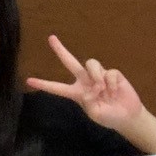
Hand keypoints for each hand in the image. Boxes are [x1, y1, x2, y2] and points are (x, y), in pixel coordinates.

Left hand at [26, 34, 145, 130]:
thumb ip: (89, 102)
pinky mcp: (112, 74)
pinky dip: (112, 83)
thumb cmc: (108, 117)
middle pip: (70, 62)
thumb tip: (92, 88)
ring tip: (103, 89)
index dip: (44, 84)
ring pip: (90, 63)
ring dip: (96, 75)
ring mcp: (98, 76)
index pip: (57, 88)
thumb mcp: (96, 113)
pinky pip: (109, 72)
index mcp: (77, 93)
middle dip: (61, 50)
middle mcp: (85, 81)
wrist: (127, 116)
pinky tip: (115, 91)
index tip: (28, 81)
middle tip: (50, 38)